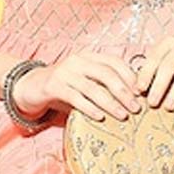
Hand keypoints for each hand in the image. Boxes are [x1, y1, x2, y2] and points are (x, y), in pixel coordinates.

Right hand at [12, 49, 143, 121]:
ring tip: (123, 115)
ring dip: (110, 103)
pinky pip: (75, 97)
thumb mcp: (85, 79)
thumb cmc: (65, 85)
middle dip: (123, 91)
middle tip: (136, 107)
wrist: (32, 85)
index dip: (130, 76)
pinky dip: (90, 108)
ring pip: (92, 88)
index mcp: (89, 56)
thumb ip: (103, 82)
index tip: (141, 92)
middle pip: (106, 74)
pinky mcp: (54, 86)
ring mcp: (65, 73)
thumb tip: (133, 97)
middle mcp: (78, 61)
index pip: (114, 62)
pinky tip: (100, 117)